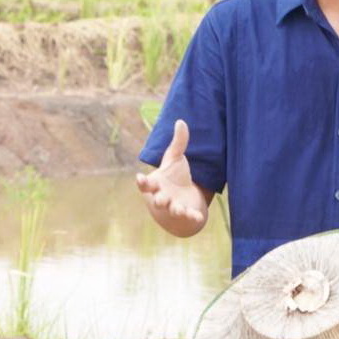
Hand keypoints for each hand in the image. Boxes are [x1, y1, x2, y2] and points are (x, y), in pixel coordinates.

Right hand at [136, 120, 207, 237]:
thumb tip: (181, 121)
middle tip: (160, 199)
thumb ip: (177, 143)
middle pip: (158, 200)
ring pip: (172, 210)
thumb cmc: (174, 177)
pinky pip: (189, 217)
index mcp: (156, 185)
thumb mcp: (175, 159)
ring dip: (175, 209)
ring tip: (178, 208)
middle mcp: (162, 197)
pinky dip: (193, 217)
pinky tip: (199, 217)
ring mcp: (173, 207)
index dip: (142, 182)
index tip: (140, 177)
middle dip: (159, 200)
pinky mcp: (186, 214)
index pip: (145, 184)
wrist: (182, 198)